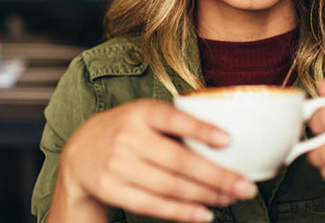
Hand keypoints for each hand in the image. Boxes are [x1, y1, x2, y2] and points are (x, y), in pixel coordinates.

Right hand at [49, 99, 257, 222]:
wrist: (78, 152)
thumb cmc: (126, 130)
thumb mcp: (144, 115)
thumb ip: (176, 123)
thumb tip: (227, 142)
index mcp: (141, 112)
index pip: (173, 118)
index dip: (200, 129)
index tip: (228, 140)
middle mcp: (128, 136)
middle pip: (179, 161)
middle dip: (217, 176)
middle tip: (246, 186)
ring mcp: (118, 165)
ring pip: (170, 186)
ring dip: (205, 195)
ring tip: (230, 198)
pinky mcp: (111, 189)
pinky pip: (152, 205)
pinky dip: (181, 212)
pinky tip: (203, 214)